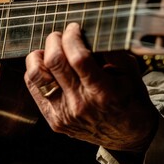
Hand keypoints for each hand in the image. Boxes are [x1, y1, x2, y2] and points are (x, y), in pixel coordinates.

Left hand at [24, 23, 157, 151]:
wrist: (128, 134)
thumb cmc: (130, 99)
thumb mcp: (130, 71)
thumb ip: (110, 49)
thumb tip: (88, 30)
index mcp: (103, 91)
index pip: (78, 57)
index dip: (72, 36)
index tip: (74, 28)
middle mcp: (80, 104)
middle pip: (53, 61)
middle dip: (54, 40)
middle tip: (61, 36)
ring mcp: (64, 114)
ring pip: (36, 75)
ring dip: (39, 56)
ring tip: (50, 51)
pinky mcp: (54, 120)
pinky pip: (33, 88)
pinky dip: (36, 72)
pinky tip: (47, 67)